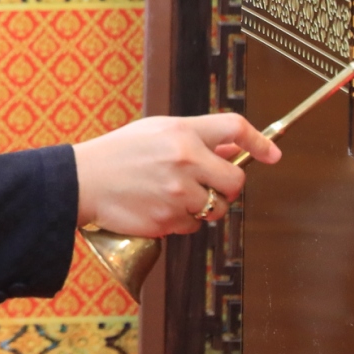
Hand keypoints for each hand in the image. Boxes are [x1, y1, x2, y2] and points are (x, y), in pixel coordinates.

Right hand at [71, 113, 279, 237]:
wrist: (81, 181)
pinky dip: (183, 222)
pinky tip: (160, 208)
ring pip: (216, 208)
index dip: (259, 141)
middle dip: (228, 186)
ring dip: (205, 207)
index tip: (272, 154)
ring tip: (175, 196)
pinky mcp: (168, 220)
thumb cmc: (118, 153)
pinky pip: (193, 226)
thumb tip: (232, 150)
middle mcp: (185, 161)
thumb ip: (197, 138)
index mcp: (182, 133)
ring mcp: (177, 193)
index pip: (234, 128)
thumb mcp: (156, 132)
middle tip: (210, 185)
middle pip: (235, 180)